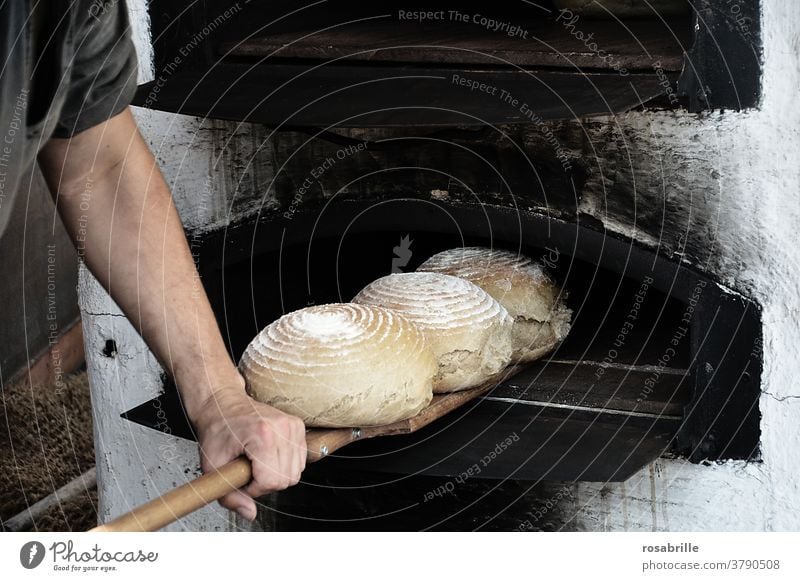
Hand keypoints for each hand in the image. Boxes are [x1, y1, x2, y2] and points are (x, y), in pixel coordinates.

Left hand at [192, 383, 306, 520]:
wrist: (223, 403)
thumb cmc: (216, 430)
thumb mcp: (212, 466)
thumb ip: (229, 496)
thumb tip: (250, 514)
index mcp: (262, 434)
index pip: (272, 481)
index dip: (254, 489)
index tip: (241, 478)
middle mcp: (282, 428)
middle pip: (286, 479)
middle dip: (266, 483)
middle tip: (248, 471)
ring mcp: (293, 425)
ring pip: (296, 473)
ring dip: (276, 475)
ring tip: (257, 462)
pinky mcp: (299, 426)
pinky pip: (300, 461)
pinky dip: (285, 465)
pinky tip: (268, 457)